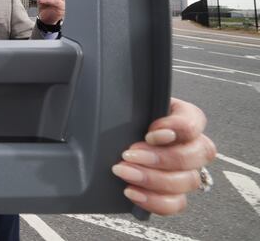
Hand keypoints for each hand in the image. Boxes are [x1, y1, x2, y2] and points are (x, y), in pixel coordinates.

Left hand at [113, 97, 216, 214]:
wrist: (113, 139)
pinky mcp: (174, 193)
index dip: (175, 129)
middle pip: (195, 155)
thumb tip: (125, 107)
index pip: (193, 123)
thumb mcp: (129, 105)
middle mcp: (192, 145)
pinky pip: (176, 203)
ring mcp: (187, 171)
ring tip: (125, 172)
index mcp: (183, 118)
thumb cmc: (124, 119)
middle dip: (160, 157)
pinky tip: (132, 191)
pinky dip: (155, 201)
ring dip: (154, 179)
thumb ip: (134, 104)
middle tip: (129, 155)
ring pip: (188, 181)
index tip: (150, 133)